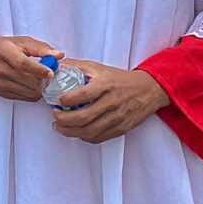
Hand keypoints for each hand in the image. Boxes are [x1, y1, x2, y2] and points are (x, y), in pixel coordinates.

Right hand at [0, 34, 58, 99]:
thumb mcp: (19, 41)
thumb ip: (40, 48)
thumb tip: (59, 55)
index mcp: (3, 51)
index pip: (22, 63)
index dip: (38, 69)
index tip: (51, 73)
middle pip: (26, 80)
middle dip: (43, 80)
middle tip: (51, 75)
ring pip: (27, 92)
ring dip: (39, 88)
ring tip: (42, 80)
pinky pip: (23, 98)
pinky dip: (32, 93)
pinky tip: (33, 86)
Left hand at [49, 59, 169, 142]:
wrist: (148, 90)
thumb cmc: (121, 79)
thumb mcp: (99, 68)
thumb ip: (77, 67)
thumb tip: (56, 66)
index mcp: (105, 85)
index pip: (82, 94)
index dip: (66, 99)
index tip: (56, 100)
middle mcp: (111, 102)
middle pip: (83, 117)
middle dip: (63, 120)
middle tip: (54, 116)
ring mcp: (116, 117)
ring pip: (89, 131)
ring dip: (70, 131)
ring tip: (59, 127)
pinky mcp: (120, 128)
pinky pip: (99, 137)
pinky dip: (84, 136)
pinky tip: (76, 131)